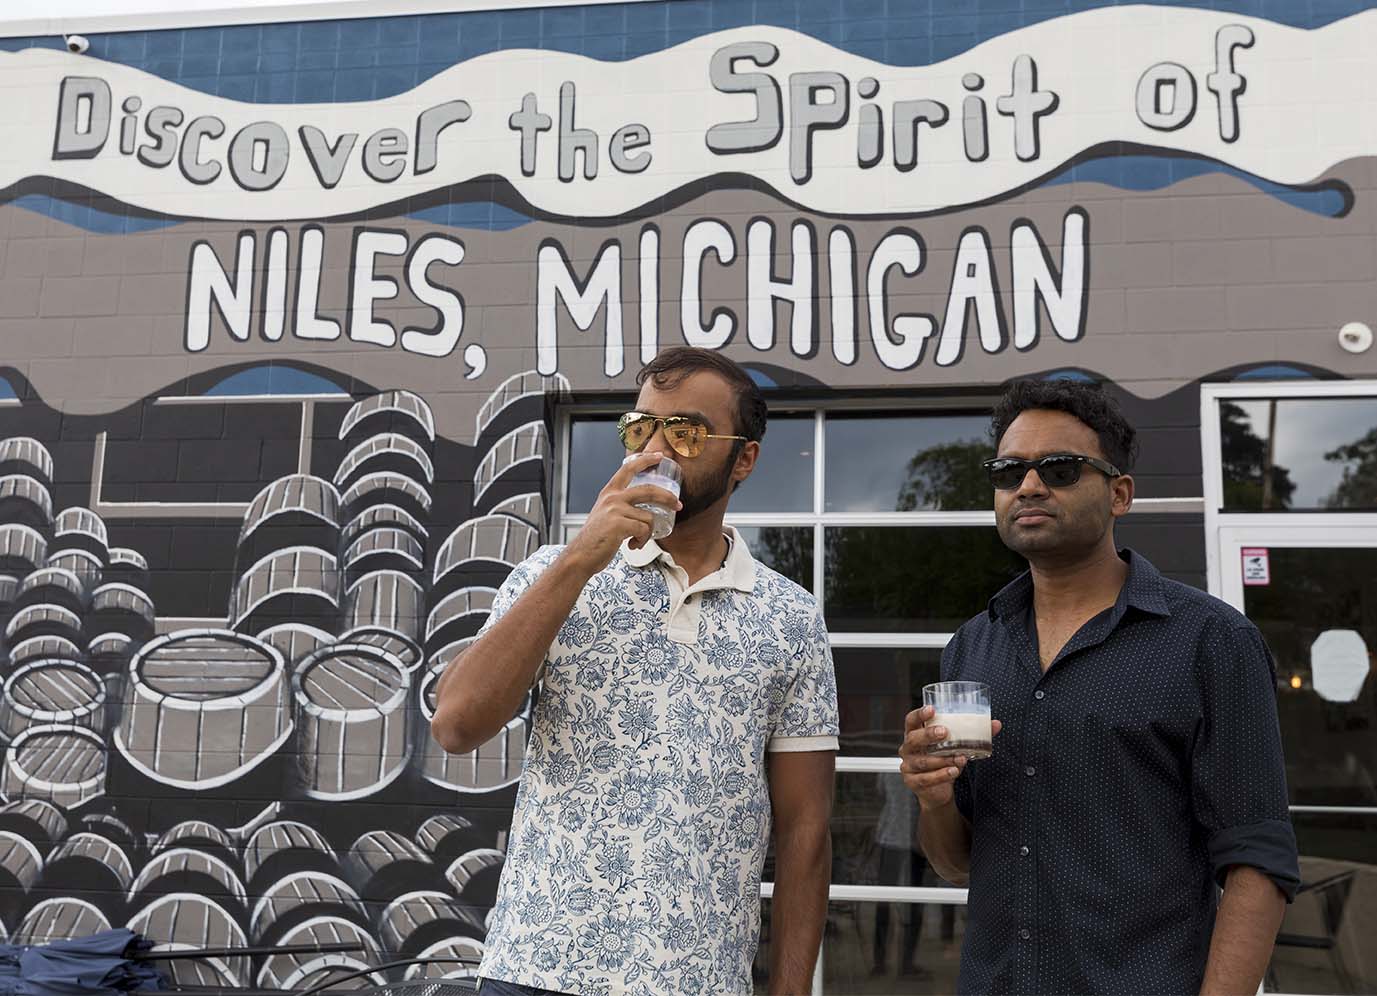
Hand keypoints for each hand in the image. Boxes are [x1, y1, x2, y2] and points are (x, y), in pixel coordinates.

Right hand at [562, 451, 682, 575]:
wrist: (581, 555)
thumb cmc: (595, 538)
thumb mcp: (604, 514)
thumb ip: (620, 506)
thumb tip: (646, 509)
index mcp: (609, 492)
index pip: (629, 468)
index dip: (646, 460)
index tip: (659, 456)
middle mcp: (612, 497)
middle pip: (649, 490)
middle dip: (668, 497)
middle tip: (678, 505)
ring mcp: (615, 510)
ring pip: (649, 517)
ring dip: (648, 533)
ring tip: (638, 540)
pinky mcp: (619, 524)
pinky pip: (644, 530)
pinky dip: (642, 540)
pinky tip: (632, 545)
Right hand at [898, 705, 1002, 811]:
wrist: (937, 791)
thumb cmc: (943, 761)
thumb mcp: (955, 747)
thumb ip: (972, 735)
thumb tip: (995, 724)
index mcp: (914, 735)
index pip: (911, 721)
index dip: (919, 714)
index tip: (932, 709)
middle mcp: (907, 749)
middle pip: (913, 739)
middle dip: (928, 735)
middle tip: (944, 732)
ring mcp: (908, 766)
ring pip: (923, 761)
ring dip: (942, 759)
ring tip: (959, 758)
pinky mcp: (913, 782)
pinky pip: (927, 778)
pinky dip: (942, 775)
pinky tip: (954, 771)